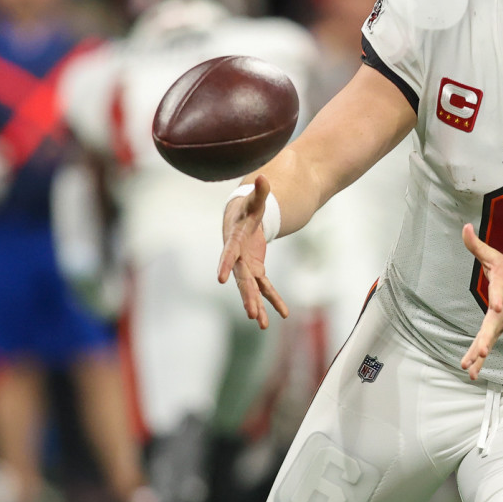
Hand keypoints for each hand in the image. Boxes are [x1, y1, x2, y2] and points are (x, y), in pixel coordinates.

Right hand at [217, 175, 287, 328]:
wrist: (242, 218)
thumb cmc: (248, 208)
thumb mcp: (256, 200)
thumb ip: (261, 192)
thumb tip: (264, 177)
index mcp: (235, 241)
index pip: (229, 254)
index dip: (225, 265)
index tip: (220, 279)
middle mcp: (238, 258)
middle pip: (242, 279)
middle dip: (247, 296)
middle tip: (252, 314)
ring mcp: (247, 266)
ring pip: (252, 289)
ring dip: (258, 305)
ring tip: (263, 324)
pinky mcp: (256, 270)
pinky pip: (265, 287)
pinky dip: (273, 299)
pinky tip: (282, 314)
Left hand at [459, 223, 502, 379]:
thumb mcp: (495, 257)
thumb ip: (477, 245)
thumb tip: (464, 227)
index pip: (500, 293)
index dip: (498, 298)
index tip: (497, 305)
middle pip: (494, 325)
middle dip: (487, 339)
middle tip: (481, 351)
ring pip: (490, 340)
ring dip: (480, 355)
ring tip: (469, 368)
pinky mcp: (499, 330)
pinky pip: (488, 345)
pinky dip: (480, 359)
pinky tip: (471, 372)